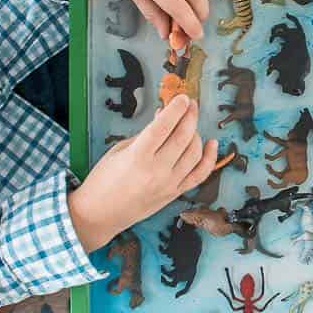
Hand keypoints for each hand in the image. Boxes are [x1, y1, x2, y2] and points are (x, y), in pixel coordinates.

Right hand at [67, 96, 218, 250]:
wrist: (100, 214)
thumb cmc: (104, 180)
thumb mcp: (119, 150)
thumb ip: (144, 134)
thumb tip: (163, 116)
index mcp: (138, 157)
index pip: (163, 127)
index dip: (176, 109)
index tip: (183, 97)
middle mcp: (157, 171)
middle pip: (183, 137)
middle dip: (190, 116)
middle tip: (190, 104)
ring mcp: (169, 184)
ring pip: (194, 153)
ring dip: (196, 133)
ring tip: (190, 124)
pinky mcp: (175, 193)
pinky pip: (199, 175)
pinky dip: (209, 158)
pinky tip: (212, 144)